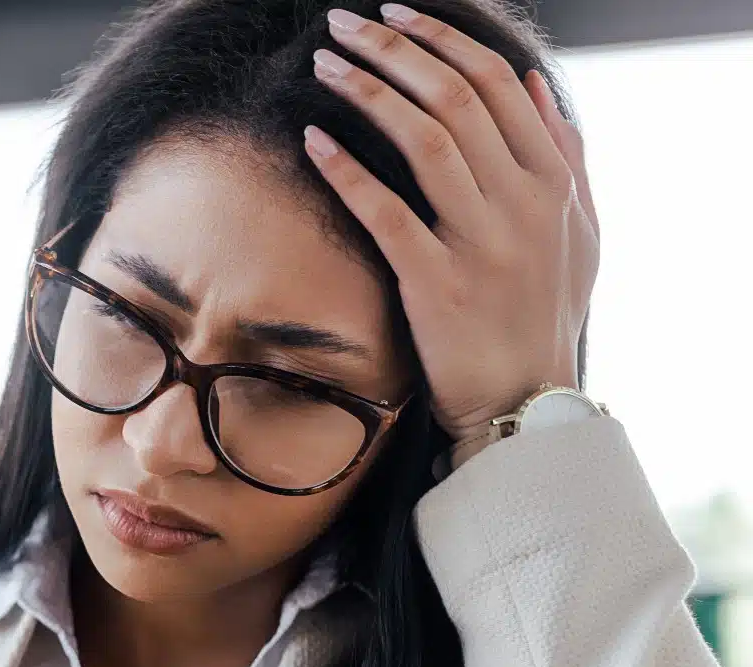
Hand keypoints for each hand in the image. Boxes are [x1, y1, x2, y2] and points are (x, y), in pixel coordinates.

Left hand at [304, 4, 599, 438]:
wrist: (525, 402)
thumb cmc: (542, 317)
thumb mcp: (577, 232)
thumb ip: (563, 156)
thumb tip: (532, 85)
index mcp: (552, 182)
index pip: (495, 83)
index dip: (442, 39)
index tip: (397, 14)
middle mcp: (521, 203)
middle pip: (454, 98)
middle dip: (395, 50)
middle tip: (342, 25)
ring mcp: (480, 243)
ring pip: (424, 140)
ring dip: (369, 92)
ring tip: (324, 64)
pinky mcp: (436, 284)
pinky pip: (387, 213)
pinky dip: (349, 170)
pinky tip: (314, 141)